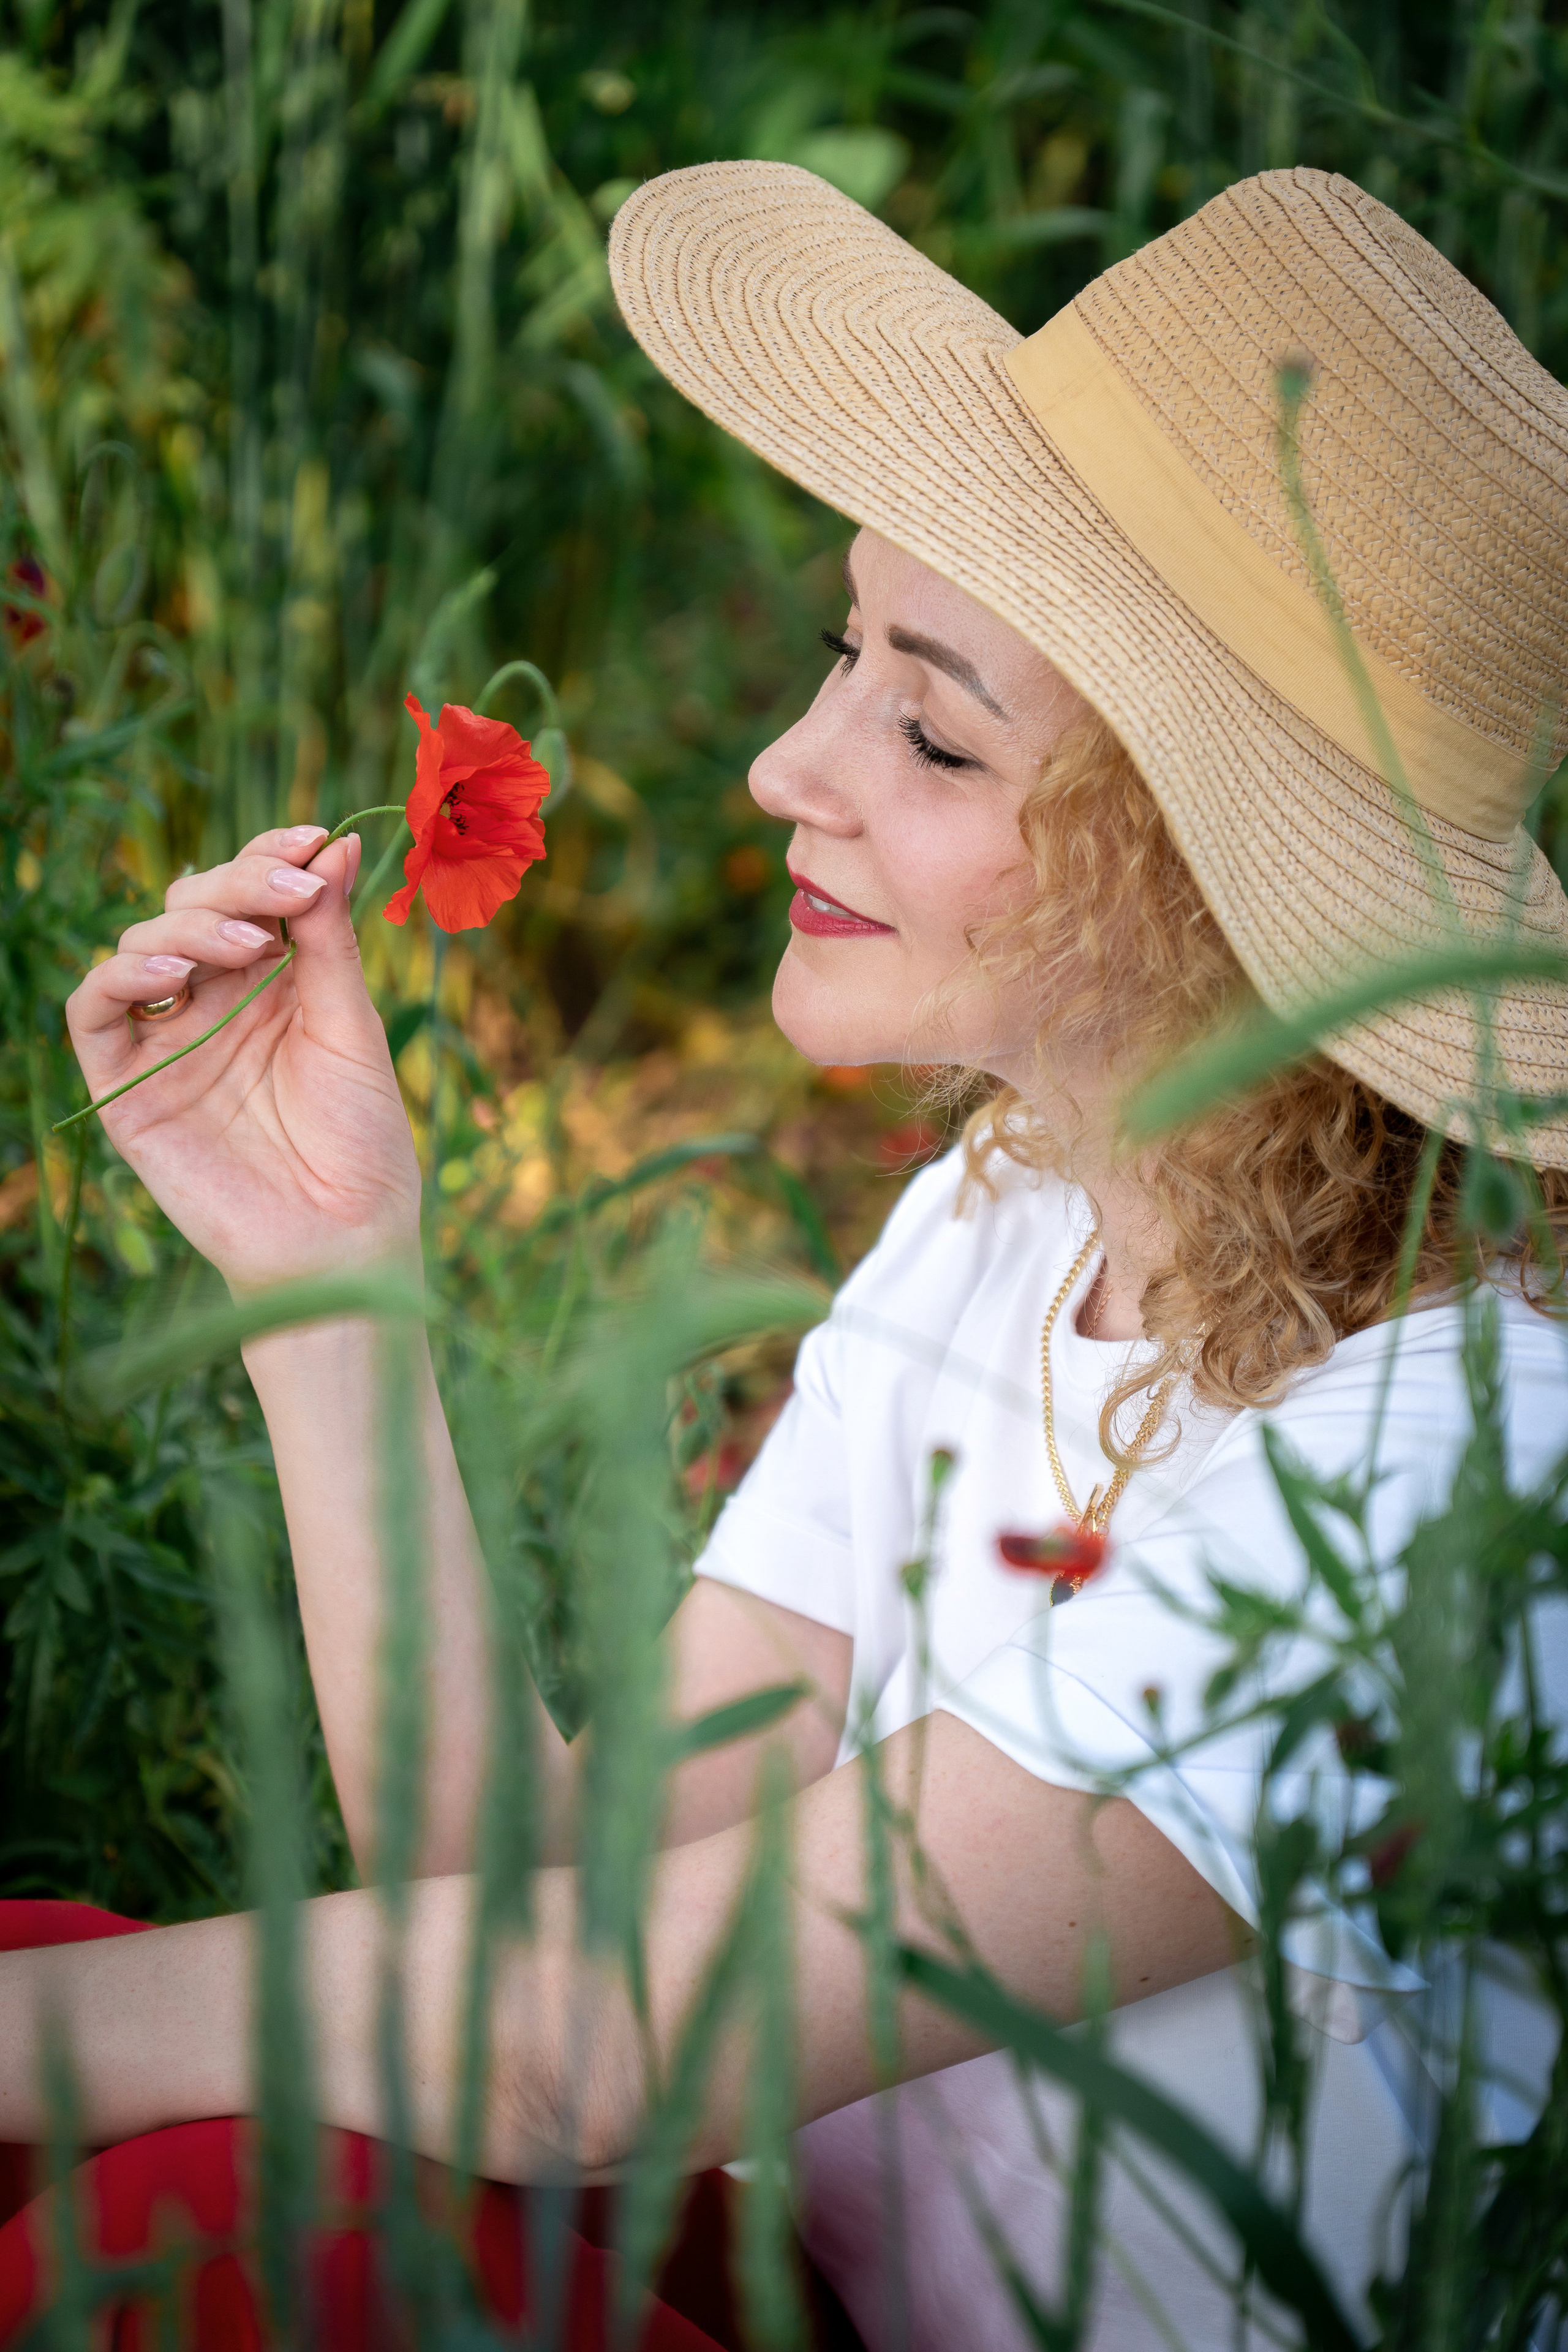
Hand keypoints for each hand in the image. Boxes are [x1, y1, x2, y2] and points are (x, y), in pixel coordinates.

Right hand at [65, 825, 422, 1289]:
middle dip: (241, 882)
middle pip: (194, 904)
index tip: (314, 836)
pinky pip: (93, 1011)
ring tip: (248, 944)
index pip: (253, 894)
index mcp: (274, 984)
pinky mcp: (126, 1087)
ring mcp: (166, 1043)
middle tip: (290, 891)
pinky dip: (121, 974)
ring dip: (192, 923)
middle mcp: (213, 1004)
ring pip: (142, 943)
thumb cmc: (363, 1145)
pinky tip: (171, 968)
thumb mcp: (353, 1026)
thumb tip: (338, 841)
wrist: (343, 1242)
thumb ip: (330, 939)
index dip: (272, 854)